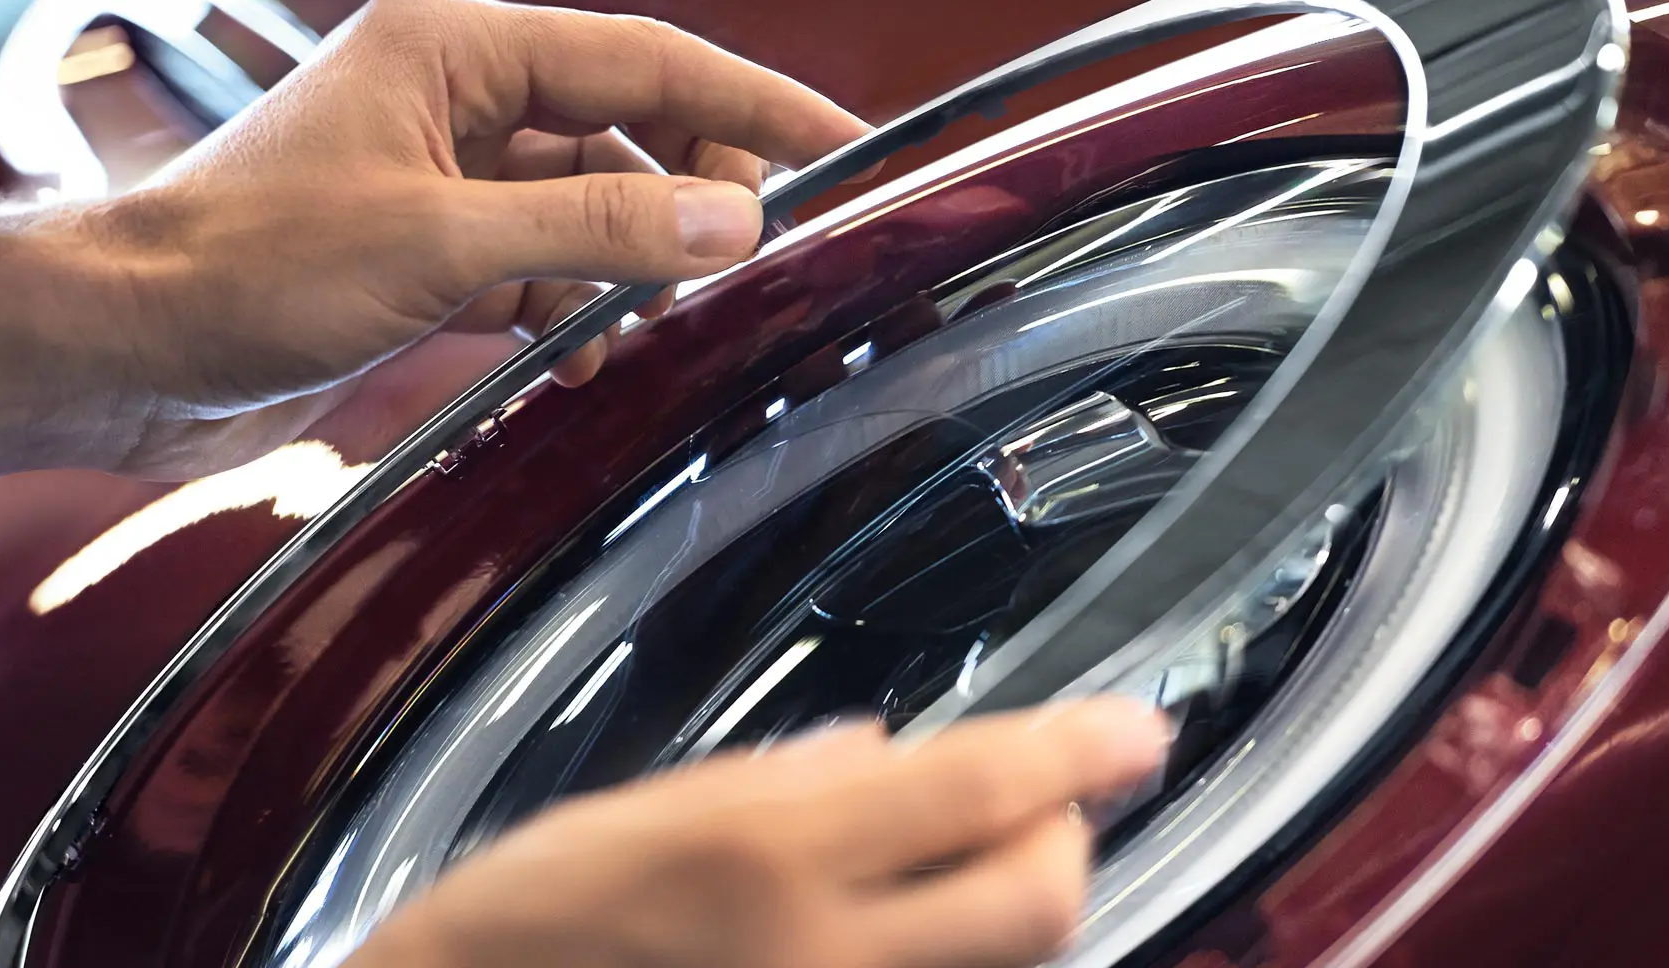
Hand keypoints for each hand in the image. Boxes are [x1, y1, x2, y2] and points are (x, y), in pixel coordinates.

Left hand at [0, 0, 866, 482]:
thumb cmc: (244, 264)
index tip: (841, 142)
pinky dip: (577, 309)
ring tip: (653, 319)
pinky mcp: (431, 253)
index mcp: (456, 51)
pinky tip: (580, 354)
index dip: (753, 105)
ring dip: (631, 266)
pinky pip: (545, 267)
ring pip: (592, 208)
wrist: (126, 348)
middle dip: (692, 196)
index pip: (646, 62)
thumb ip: (597, 233)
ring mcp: (446, 178)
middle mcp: (457, 101)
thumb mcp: (439, 244)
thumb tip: (732, 227)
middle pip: (630, 131)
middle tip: (743, 256)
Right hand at [349, 697, 1171, 967]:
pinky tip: (906, 920)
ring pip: (1012, 965)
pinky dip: (957, 953)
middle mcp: (828, 959)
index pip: (978, 789)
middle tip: (1041, 797)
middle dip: (1064, 837)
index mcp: (774, 856)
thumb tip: (886, 755)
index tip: (1138, 724)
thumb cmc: (529, 923)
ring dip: (1015, 899)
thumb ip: (784, 781)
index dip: (1078, 749)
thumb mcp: (647, 811)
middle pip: (1038, 903)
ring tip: (956, 859)